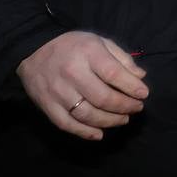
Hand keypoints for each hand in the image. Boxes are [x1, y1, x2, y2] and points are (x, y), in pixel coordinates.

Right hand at [16, 31, 148, 140]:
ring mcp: (58, 91)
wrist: (33, 50)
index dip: (132, 87)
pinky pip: (67, 124)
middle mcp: (72, 73)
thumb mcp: (99, 42)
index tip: (143, 94)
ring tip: (123, 119)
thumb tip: (140, 77)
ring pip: (87, 114)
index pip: (114, 74)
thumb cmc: (73, 46)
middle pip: (102, 98)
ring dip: (109, 121)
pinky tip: (99, 134)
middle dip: (124, 106)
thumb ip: (121, 58)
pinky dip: (85, 132)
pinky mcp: (47, 105)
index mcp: (88, 53)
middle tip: (136, 108)